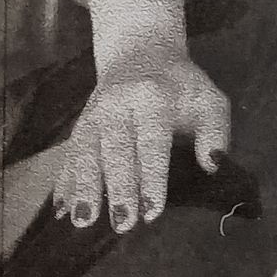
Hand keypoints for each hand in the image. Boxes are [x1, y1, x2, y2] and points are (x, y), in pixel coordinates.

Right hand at [53, 40, 230, 235]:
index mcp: (152, 97)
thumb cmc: (180, 86)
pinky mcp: (80, 124)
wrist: (141, 53)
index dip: (151, 177)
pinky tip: (61, 207)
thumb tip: (212, 165)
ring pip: (85, 152)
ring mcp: (94, 114)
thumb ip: (216, 131)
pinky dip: (64, 181)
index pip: (151, 141)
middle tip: (122, 223)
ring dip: (83, 187)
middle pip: (114, 149)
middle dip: (117, 188)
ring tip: (83, 220)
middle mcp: (117, 104)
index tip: (152, 210)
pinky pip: (70, 154)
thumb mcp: (208, 99)